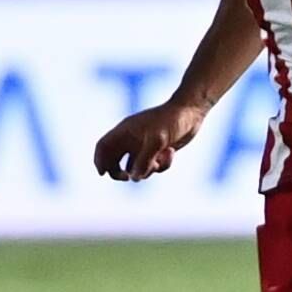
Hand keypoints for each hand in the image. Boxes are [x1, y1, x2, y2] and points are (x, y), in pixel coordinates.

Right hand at [92, 97, 208, 180]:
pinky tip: (171, 152)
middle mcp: (132, 139)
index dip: (99, 160)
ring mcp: (144, 146)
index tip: (102, 174)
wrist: (191, 113)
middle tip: (127, 177)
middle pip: (114, 161)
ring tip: (159, 160)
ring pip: (135, 168)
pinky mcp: (157, 151)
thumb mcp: (157, 140)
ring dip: (147, 170)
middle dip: (119, 172)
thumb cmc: (171, 121)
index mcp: (125, 131)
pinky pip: (153, 167)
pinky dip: (162, 165)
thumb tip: (134, 178)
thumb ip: (144, 160)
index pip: (104, 146)